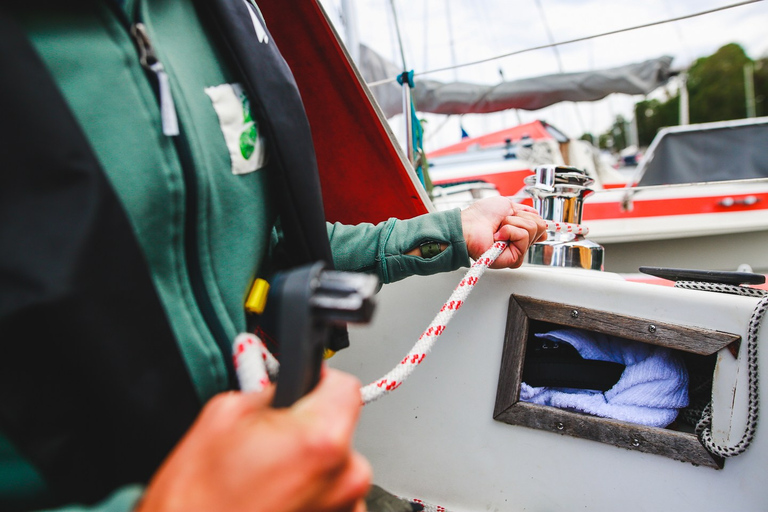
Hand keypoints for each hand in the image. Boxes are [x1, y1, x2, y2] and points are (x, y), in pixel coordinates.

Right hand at [137, 369, 370, 511]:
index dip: (319, 384)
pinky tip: (276, 503)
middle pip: (341, 430)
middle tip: (271, 444)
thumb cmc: (196, 502)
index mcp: (322, 440)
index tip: (303, 392)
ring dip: (310, 469)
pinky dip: (310, 499)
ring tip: (268, 483)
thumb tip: (288, 387)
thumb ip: (270, 393)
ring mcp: (345, 510)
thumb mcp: (224, 415)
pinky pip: (333, 501)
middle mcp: (345, 478)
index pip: (345, 387)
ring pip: (337, 468)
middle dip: (309, 430)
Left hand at [460, 196, 546, 268]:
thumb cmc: (481, 216)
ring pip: (532, 229)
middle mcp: (520, 242)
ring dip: (512, 223)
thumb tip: (539, 218)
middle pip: (539, 225)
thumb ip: (526, 211)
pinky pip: (523, 237)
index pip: (540, 224)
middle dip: (519, 217)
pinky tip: (497, 237)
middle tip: (503, 222)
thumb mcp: (508, 206)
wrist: (468, 226)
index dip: (530, 217)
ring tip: (498, 230)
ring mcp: (518, 251)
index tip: (515, 215)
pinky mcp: (514, 258)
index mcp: (520, 230)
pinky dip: (509, 231)